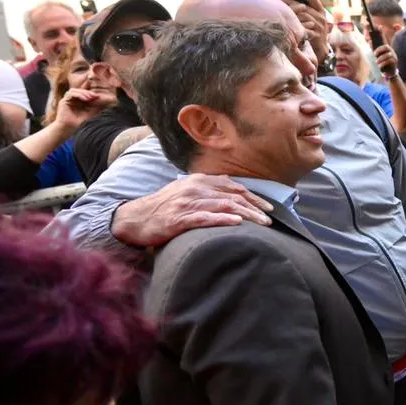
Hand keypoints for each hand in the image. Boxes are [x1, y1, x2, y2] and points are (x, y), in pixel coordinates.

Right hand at [54, 88, 114, 131]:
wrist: (69, 129)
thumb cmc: (79, 122)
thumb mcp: (90, 112)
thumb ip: (95, 106)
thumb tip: (105, 101)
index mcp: (77, 101)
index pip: (84, 93)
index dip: (90, 93)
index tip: (98, 96)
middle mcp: (72, 99)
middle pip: (80, 90)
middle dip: (88, 92)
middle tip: (95, 96)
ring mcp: (67, 100)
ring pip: (75, 90)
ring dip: (84, 93)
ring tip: (90, 98)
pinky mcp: (63, 101)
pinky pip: (70, 94)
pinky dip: (79, 95)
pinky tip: (85, 99)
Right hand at [110, 175, 273, 248]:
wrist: (135, 218)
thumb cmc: (164, 207)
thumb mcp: (186, 191)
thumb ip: (208, 189)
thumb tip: (232, 188)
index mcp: (199, 181)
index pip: (234, 187)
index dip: (254, 197)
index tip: (269, 207)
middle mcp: (195, 188)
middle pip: (233, 196)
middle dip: (255, 207)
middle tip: (271, 219)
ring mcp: (187, 203)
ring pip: (224, 206)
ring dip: (246, 215)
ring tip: (262, 223)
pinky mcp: (179, 219)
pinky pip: (205, 218)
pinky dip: (223, 220)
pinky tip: (237, 223)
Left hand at [272, 0, 328, 63]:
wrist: (321, 46)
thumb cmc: (313, 30)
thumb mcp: (313, 19)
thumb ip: (306, 11)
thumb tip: (293, 0)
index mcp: (321, 11)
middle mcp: (322, 17)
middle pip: (305, 7)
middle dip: (292, 2)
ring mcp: (320, 25)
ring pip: (304, 16)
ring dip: (292, 12)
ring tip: (280, 9)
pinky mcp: (317, 33)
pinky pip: (305, 26)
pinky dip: (296, 23)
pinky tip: (286, 21)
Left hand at [374, 44, 398, 77]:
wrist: (390, 71)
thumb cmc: (382, 62)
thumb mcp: (379, 56)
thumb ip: (375, 50)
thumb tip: (369, 42)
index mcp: (388, 50)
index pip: (385, 46)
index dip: (379, 49)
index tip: (374, 53)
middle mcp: (392, 52)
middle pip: (386, 48)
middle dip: (379, 51)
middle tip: (374, 56)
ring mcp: (394, 57)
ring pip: (388, 55)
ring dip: (381, 59)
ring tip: (376, 62)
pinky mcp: (395, 62)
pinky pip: (390, 61)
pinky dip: (383, 63)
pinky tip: (379, 66)